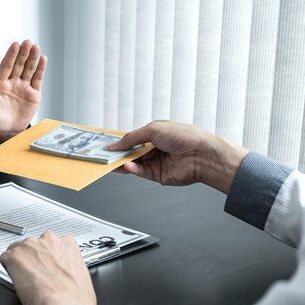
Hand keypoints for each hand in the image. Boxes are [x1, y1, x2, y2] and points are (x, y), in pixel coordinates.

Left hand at [0, 40, 46, 142]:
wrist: (8, 131)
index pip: (6, 66)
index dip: (10, 55)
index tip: (15, 45)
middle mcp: (12, 82)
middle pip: (18, 64)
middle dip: (22, 53)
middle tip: (27, 42)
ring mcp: (23, 86)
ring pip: (28, 69)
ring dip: (32, 58)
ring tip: (35, 46)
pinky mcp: (34, 93)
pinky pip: (37, 79)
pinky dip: (41, 69)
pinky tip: (43, 59)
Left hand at [0, 231, 99, 304]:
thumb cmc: (75, 300)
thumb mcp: (82, 278)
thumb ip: (71, 270)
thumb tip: (68, 278)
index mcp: (68, 244)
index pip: (52, 243)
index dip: (48, 257)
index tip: (47, 267)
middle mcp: (49, 240)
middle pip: (34, 244)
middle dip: (33, 258)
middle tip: (36, 275)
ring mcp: (30, 246)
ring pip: (18, 250)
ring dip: (20, 263)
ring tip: (26, 281)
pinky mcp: (14, 256)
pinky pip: (5, 259)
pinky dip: (8, 270)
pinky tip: (17, 282)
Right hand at [108, 120, 247, 193]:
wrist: (201, 155)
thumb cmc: (184, 136)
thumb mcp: (153, 130)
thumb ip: (132, 138)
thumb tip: (115, 144)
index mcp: (155, 134)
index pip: (133, 138)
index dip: (120, 141)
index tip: (106, 144)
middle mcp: (155, 148)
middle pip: (131, 152)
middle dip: (118, 153)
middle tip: (104, 155)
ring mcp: (156, 162)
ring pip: (134, 163)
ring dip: (122, 163)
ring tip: (110, 162)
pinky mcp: (158, 175)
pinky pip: (141, 172)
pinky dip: (133, 170)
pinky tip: (127, 166)